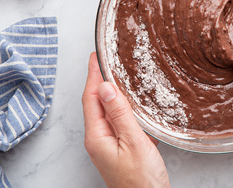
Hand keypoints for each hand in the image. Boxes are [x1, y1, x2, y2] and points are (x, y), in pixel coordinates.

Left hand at [82, 52, 169, 187]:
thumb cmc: (142, 181)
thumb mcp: (134, 143)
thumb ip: (120, 114)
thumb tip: (107, 88)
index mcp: (97, 136)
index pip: (91, 97)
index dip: (93, 75)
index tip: (95, 57)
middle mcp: (98, 140)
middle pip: (95, 103)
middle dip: (99, 80)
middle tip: (104, 60)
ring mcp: (107, 145)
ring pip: (106, 112)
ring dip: (110, 93)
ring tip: (116, 75)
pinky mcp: (117, 149)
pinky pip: (115, 122)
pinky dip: (121, 107)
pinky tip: (129, 103)